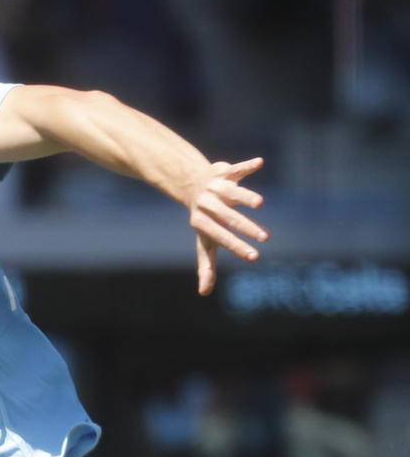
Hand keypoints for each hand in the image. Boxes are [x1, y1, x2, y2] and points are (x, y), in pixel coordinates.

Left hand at [185, 157, 268, 294]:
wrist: (191, 184)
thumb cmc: (203, 219)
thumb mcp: (204, 240)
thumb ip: (205, 264)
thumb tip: (203, 292)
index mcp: (203, 222)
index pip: (221, 237)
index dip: (237, 247)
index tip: (254, 257)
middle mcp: (209, 204)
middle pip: (230, 217)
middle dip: (246, 227)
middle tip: (266, 238)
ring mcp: (217, 187)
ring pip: (233, 192)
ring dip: (245, 196)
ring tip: (260, 203)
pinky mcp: (224, 171)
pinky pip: (237, 168)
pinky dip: (247, 165)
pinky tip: (260, 163)